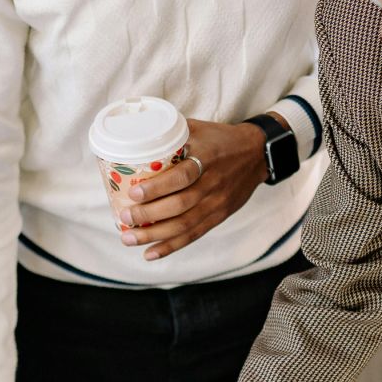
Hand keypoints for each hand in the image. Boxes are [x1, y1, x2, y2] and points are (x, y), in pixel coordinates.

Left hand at [115, 118, 269, 260]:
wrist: (256, 154)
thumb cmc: (220, 139)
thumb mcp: (198, 128)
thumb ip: (170, 133)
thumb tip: (134, 136)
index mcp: (207, 158)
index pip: (182, 177)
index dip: (157, 188)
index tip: (134, 194)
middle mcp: (212, 183)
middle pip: (180, 205)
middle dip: (149, 215)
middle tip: (124, 218)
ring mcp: (217, 203)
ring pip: (184, 225)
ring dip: (154, 235)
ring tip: (129, 238)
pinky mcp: (218, 216)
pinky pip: (193, 235)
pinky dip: (171, 246)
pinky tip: (150, 253)